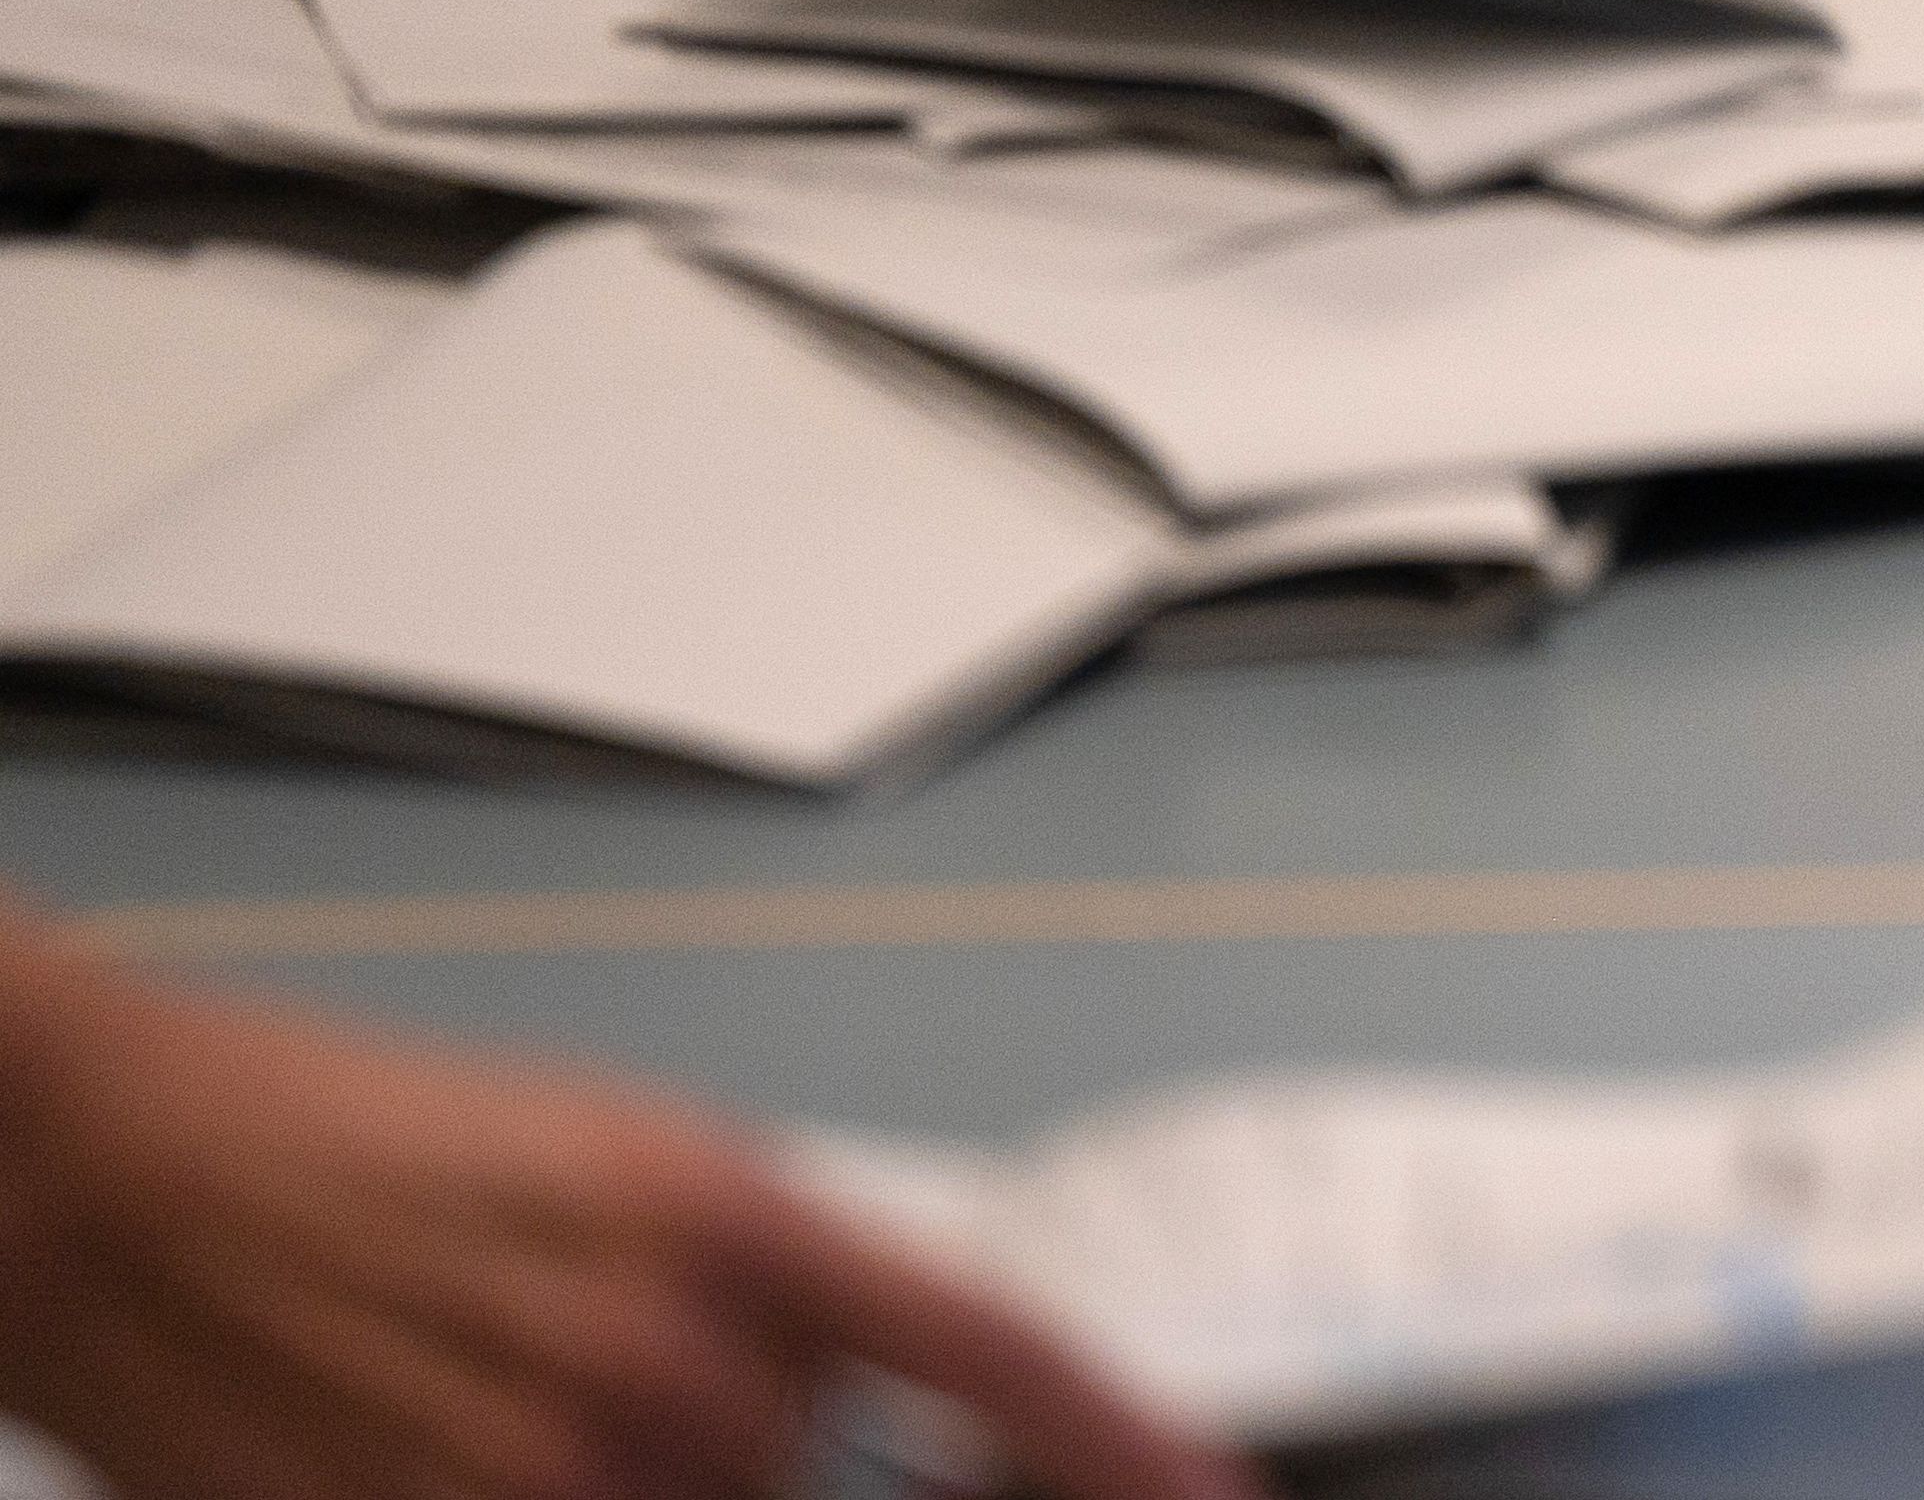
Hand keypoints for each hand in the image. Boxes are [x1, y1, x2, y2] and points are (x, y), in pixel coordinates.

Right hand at [0, 922, 1241, 1499]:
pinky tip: (454, 1448)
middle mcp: (662, 1358)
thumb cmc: (358, 1140)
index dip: (1121, 1445)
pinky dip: (564, 1499)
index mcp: (730, 1221)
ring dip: (644, 1485)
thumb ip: (765, 1271)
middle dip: (753, 1446)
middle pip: (809, 1476)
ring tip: (498, 1396)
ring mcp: (539, 1473)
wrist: (121, 1173)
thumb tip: (864, 1378)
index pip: (993, 1354)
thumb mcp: (617, 1158)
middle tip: (610, 1372)